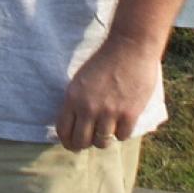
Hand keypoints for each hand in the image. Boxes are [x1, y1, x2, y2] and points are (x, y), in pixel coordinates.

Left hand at [53, 32, 161, 152]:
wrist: (130, 47)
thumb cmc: (104, 61)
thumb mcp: (81, 79)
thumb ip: (76, 101)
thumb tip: (75, 124)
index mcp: (73, 97)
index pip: (63, 130)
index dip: (67, 141)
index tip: (72, 144)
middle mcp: (88, 108)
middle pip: (81, 141)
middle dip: (84, 145)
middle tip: (90, 142)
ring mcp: (109, 112)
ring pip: (102, 142)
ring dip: (104, 139)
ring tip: (107, 131)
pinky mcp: (129, 114)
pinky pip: (121, 136)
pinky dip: (122, 132)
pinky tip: (122, 123)